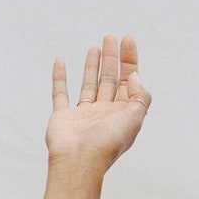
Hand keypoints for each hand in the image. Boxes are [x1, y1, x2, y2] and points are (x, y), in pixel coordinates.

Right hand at [46, 34, 151, 171]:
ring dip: (92, 66)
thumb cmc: (107, 143)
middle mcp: (105, 113)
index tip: (127, 39)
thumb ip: (139, 97)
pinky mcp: (64, 116)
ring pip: (89, 84)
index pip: (128, 82)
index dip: (129, 61)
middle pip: (110, 80)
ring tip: (95, 47)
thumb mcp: (134, 119)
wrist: (79, 161)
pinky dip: (60, 78)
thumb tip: (134, 77)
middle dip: (112, 58)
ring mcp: (84, 115)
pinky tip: (60, 62)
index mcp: (122, 114)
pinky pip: (60, 93)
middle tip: (111, 37)